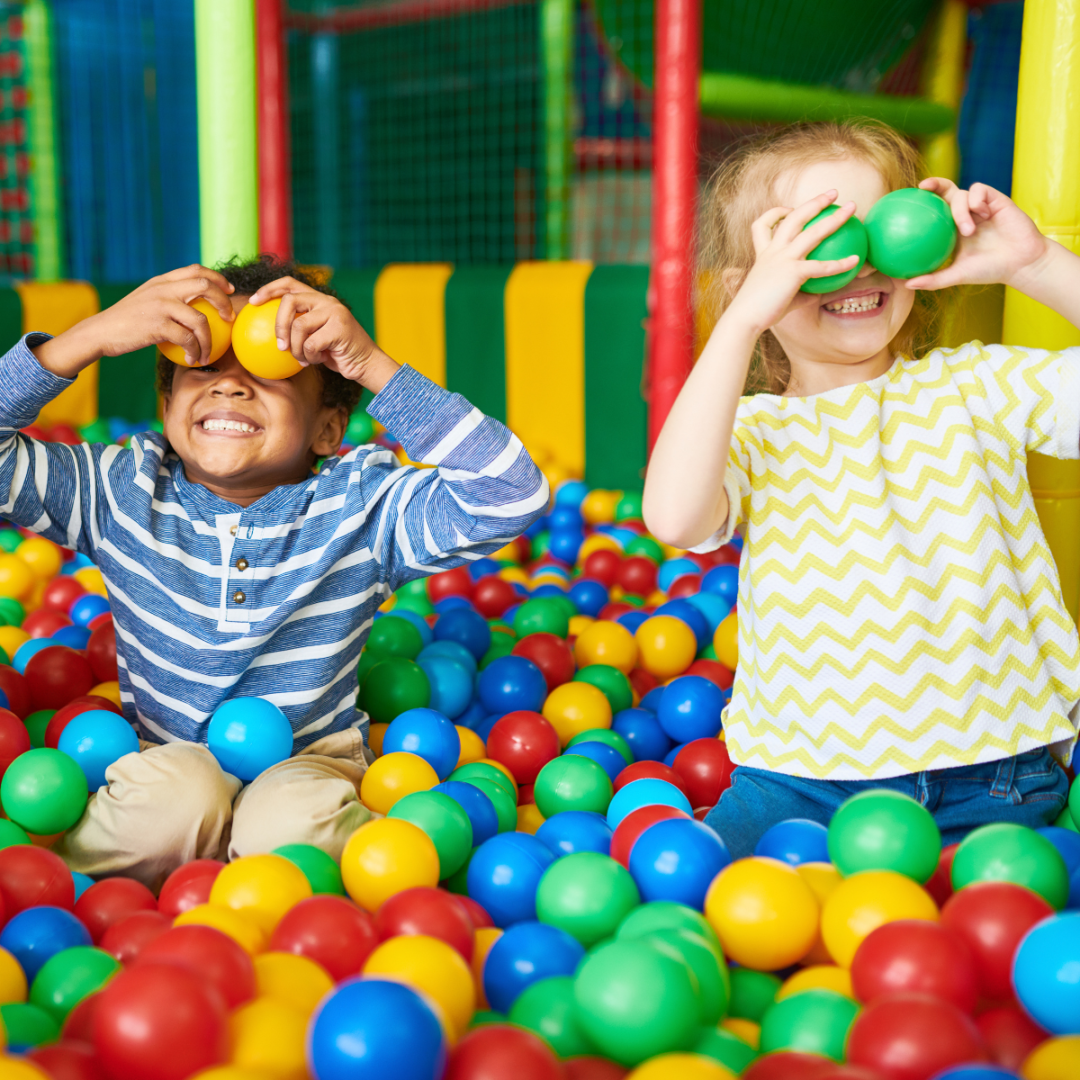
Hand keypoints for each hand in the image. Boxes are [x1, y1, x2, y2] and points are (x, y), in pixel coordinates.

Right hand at [34, 265, 234, 378]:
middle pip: (205, 287)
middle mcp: (163, 289)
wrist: (100, 332)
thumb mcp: (147, 300)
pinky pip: (188, 339)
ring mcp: (160, 306)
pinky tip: (191, 359)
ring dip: (209, 341)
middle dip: (223, 303)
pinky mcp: (157, 325)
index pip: (196, 270)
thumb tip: (196, 308)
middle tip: (228, 319)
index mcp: (162, 281)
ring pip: (200, 320)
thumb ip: (168, 298)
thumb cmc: (126, 321)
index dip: (217, 278)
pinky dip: (194, 352)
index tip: (229, 291)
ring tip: (207, 354)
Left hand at [247, 277, 399, 391]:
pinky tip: (318, 360)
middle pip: (289, 301)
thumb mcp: (314, 338)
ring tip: (303, 359)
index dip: (268, 289)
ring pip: (298, 326)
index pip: (289, 284)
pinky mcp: (339, 328)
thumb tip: (265, 332)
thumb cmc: (337, 353)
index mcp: (319, 300)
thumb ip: (298, 328)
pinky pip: (310, 343)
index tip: (253, 302)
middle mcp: (326, 301)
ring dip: (296, 348)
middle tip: (279, 345)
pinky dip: (310, 356)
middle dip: (278, 325)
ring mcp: (334, 313)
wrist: (366, 364)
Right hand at [726, 191, 861, 335]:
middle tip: (833, 192)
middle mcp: (773, 251)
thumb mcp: (778, 296)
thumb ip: (799, 291)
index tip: (788, 209)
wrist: (744, 319)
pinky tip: (856, 261)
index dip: (776, 212)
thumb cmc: (759, 312)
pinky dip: (840, 263)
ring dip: (835, 217)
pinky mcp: (793, 273)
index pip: (763, 224)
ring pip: (812, 231)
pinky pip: (821, 266)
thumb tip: (817, 293)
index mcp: (764, 253)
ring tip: (853, 208)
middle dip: (815, 202)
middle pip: (794, 217)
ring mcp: (783, 259)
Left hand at [905, 178, 1050, 290]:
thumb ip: (933, 279)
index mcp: (953, 229)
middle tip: (922, 187)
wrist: (1022, 263)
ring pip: (962, 194)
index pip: (935, 211)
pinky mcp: (996, 200)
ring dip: (961, 211)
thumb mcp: (958, 275)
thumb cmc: (990, 270)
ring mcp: (981, 207)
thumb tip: (906, 284)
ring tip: (969, 231)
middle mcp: (966, 214)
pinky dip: (977, 200)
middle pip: (947, 192)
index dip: (922, 203)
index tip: (905, 201)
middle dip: (934, 183)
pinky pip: (980, 190)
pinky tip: (982, 214)